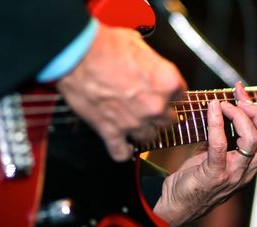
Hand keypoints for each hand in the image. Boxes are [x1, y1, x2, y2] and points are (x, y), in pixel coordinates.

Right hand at [56, 22, 186, 160]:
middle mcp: (155, 105)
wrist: (75, 54)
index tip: (166, 93)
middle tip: (152, 107)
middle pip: (169, 120)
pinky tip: (124, 147)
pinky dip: (122, 151)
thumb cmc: (104, 45)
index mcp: (166, 81)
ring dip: (144, 131)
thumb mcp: (138, 43)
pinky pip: (121, 153)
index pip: (180, 95)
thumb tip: (149, 66)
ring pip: (149, 137)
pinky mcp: (111, 132)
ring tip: (136, 122)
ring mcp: (134, 122)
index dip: (171, 93)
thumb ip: (151, 62)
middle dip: (162, 114)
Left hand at [153, 82, 256, 226]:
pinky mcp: (214, 175)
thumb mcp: (210, 157)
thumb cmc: (193, 181)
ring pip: (253, 139)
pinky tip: (211, 109)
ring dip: (239, 115)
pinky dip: (217, 123)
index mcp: (248, 165)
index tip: (242, 93)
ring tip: (223, 105)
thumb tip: (218, 112)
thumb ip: (219, 139)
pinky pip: (220, 145)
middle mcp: (246, 171)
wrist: (176, 207)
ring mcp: (233, 175)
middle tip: (239, 99)